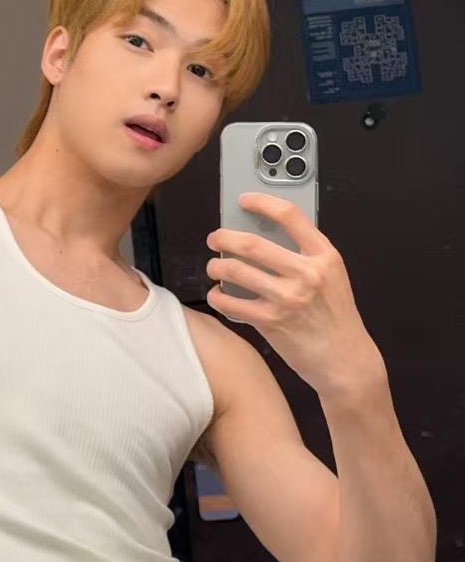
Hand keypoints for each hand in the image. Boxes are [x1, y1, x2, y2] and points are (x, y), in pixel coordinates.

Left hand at [204, 192, 383, 397]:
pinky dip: (218, 296)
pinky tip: (218, 294)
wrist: (345, 361)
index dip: (262, 202)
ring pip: (235, 270)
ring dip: (216, 265)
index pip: (290, 216)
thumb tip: (263, 232)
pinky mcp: (271, 322)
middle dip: (224, 236)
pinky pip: (231, 302)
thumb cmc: (335, 317)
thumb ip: (305, 254)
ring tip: (215, 266)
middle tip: (215, 238)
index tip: (244, 200)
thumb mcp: (332, 276)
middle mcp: (307, 274)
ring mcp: (288, 298)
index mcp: (325, 256)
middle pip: (252, 243)